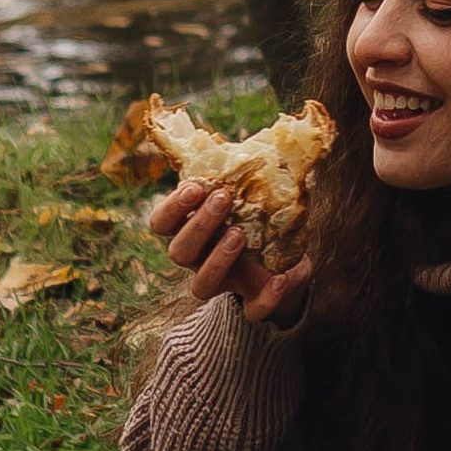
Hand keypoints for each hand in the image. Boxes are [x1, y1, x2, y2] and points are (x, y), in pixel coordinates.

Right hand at [152, 178, 307, 321]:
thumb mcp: (254, 195)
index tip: (196, 186)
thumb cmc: (260, 219)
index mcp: (193, 231)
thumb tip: (275, 141)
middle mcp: (199, 260)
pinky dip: (265, 297)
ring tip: (240, 234)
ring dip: (218, 259)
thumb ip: (252, 175)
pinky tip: (280, 278)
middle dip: (199, 224)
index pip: (163, 223)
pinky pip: (252, 310)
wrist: (287, 263)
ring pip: (201, 285)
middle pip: (179, 252)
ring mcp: (224, 284)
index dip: (172, 207)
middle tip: (223, 198)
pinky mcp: (253, 302)